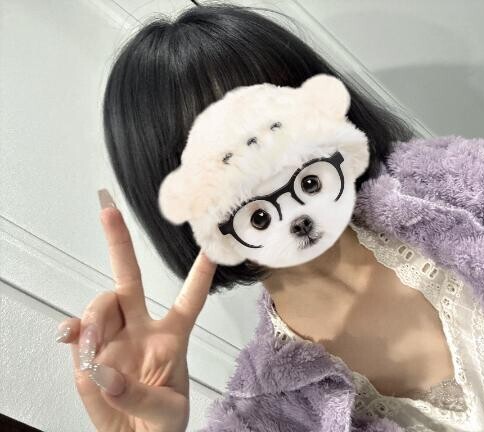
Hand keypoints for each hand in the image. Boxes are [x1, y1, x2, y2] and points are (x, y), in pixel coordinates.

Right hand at [56, 190, 216, 431]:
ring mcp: (113, 338)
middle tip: (108, 210)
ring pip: (101, 303)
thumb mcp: (169, 414)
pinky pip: (76, 331)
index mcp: (172, 337)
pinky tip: (70, 337)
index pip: (190, 299)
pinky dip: (71, 331)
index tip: (212, 246)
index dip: (201, 273)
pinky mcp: (90, 353)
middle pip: (130, 280)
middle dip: (120, 244)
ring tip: (94, 347)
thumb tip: (106, 373)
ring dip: (94, 316)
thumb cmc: (161, 426)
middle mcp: (141, 329)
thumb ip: (142, 395)